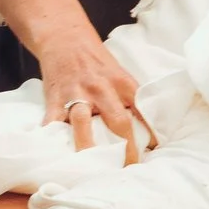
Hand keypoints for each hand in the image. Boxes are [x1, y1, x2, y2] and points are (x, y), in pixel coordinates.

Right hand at [37, 22, 148, 157]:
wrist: (65, 38)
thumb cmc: (96, 62)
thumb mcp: (119, 75)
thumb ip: (129, 99)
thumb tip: (146, 130)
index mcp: (123, 84)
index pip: (144, 111)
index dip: (152, 133)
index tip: (155, 152)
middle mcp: (102, 90)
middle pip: (119, 122)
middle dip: (126, 149)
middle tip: (130, 169)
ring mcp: (77, 95)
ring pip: (83, 125)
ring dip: (89, 149)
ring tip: (94, 170)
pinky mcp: (55, 100)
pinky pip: (52, 123)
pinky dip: (53, 140)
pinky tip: (56, 157)